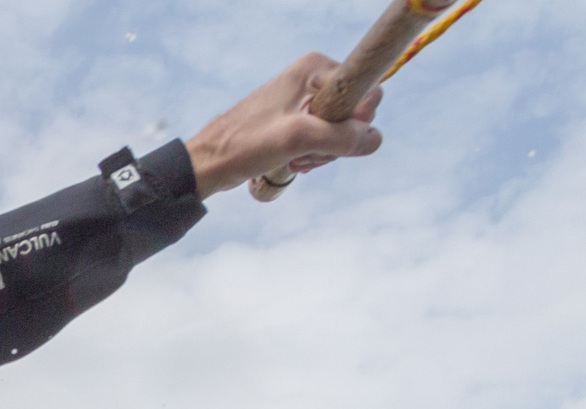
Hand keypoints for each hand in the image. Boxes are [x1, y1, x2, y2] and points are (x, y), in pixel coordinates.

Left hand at [187, 53, 384, 197]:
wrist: (210, 162)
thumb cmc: (246, 144)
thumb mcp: (298, 139)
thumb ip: (341, 137)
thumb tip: (375, 139)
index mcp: (315, 69)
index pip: (366, 92)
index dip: (355, 121)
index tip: (326, 137)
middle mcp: (313, 78)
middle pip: (354, 115)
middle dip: (334, 141)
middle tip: (304, 151)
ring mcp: (304, 99)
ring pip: (339, 131)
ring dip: (321, 152)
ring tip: (294, 158)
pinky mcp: (296, 119)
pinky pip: (322, 139)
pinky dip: (312, 154)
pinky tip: (293, 161)